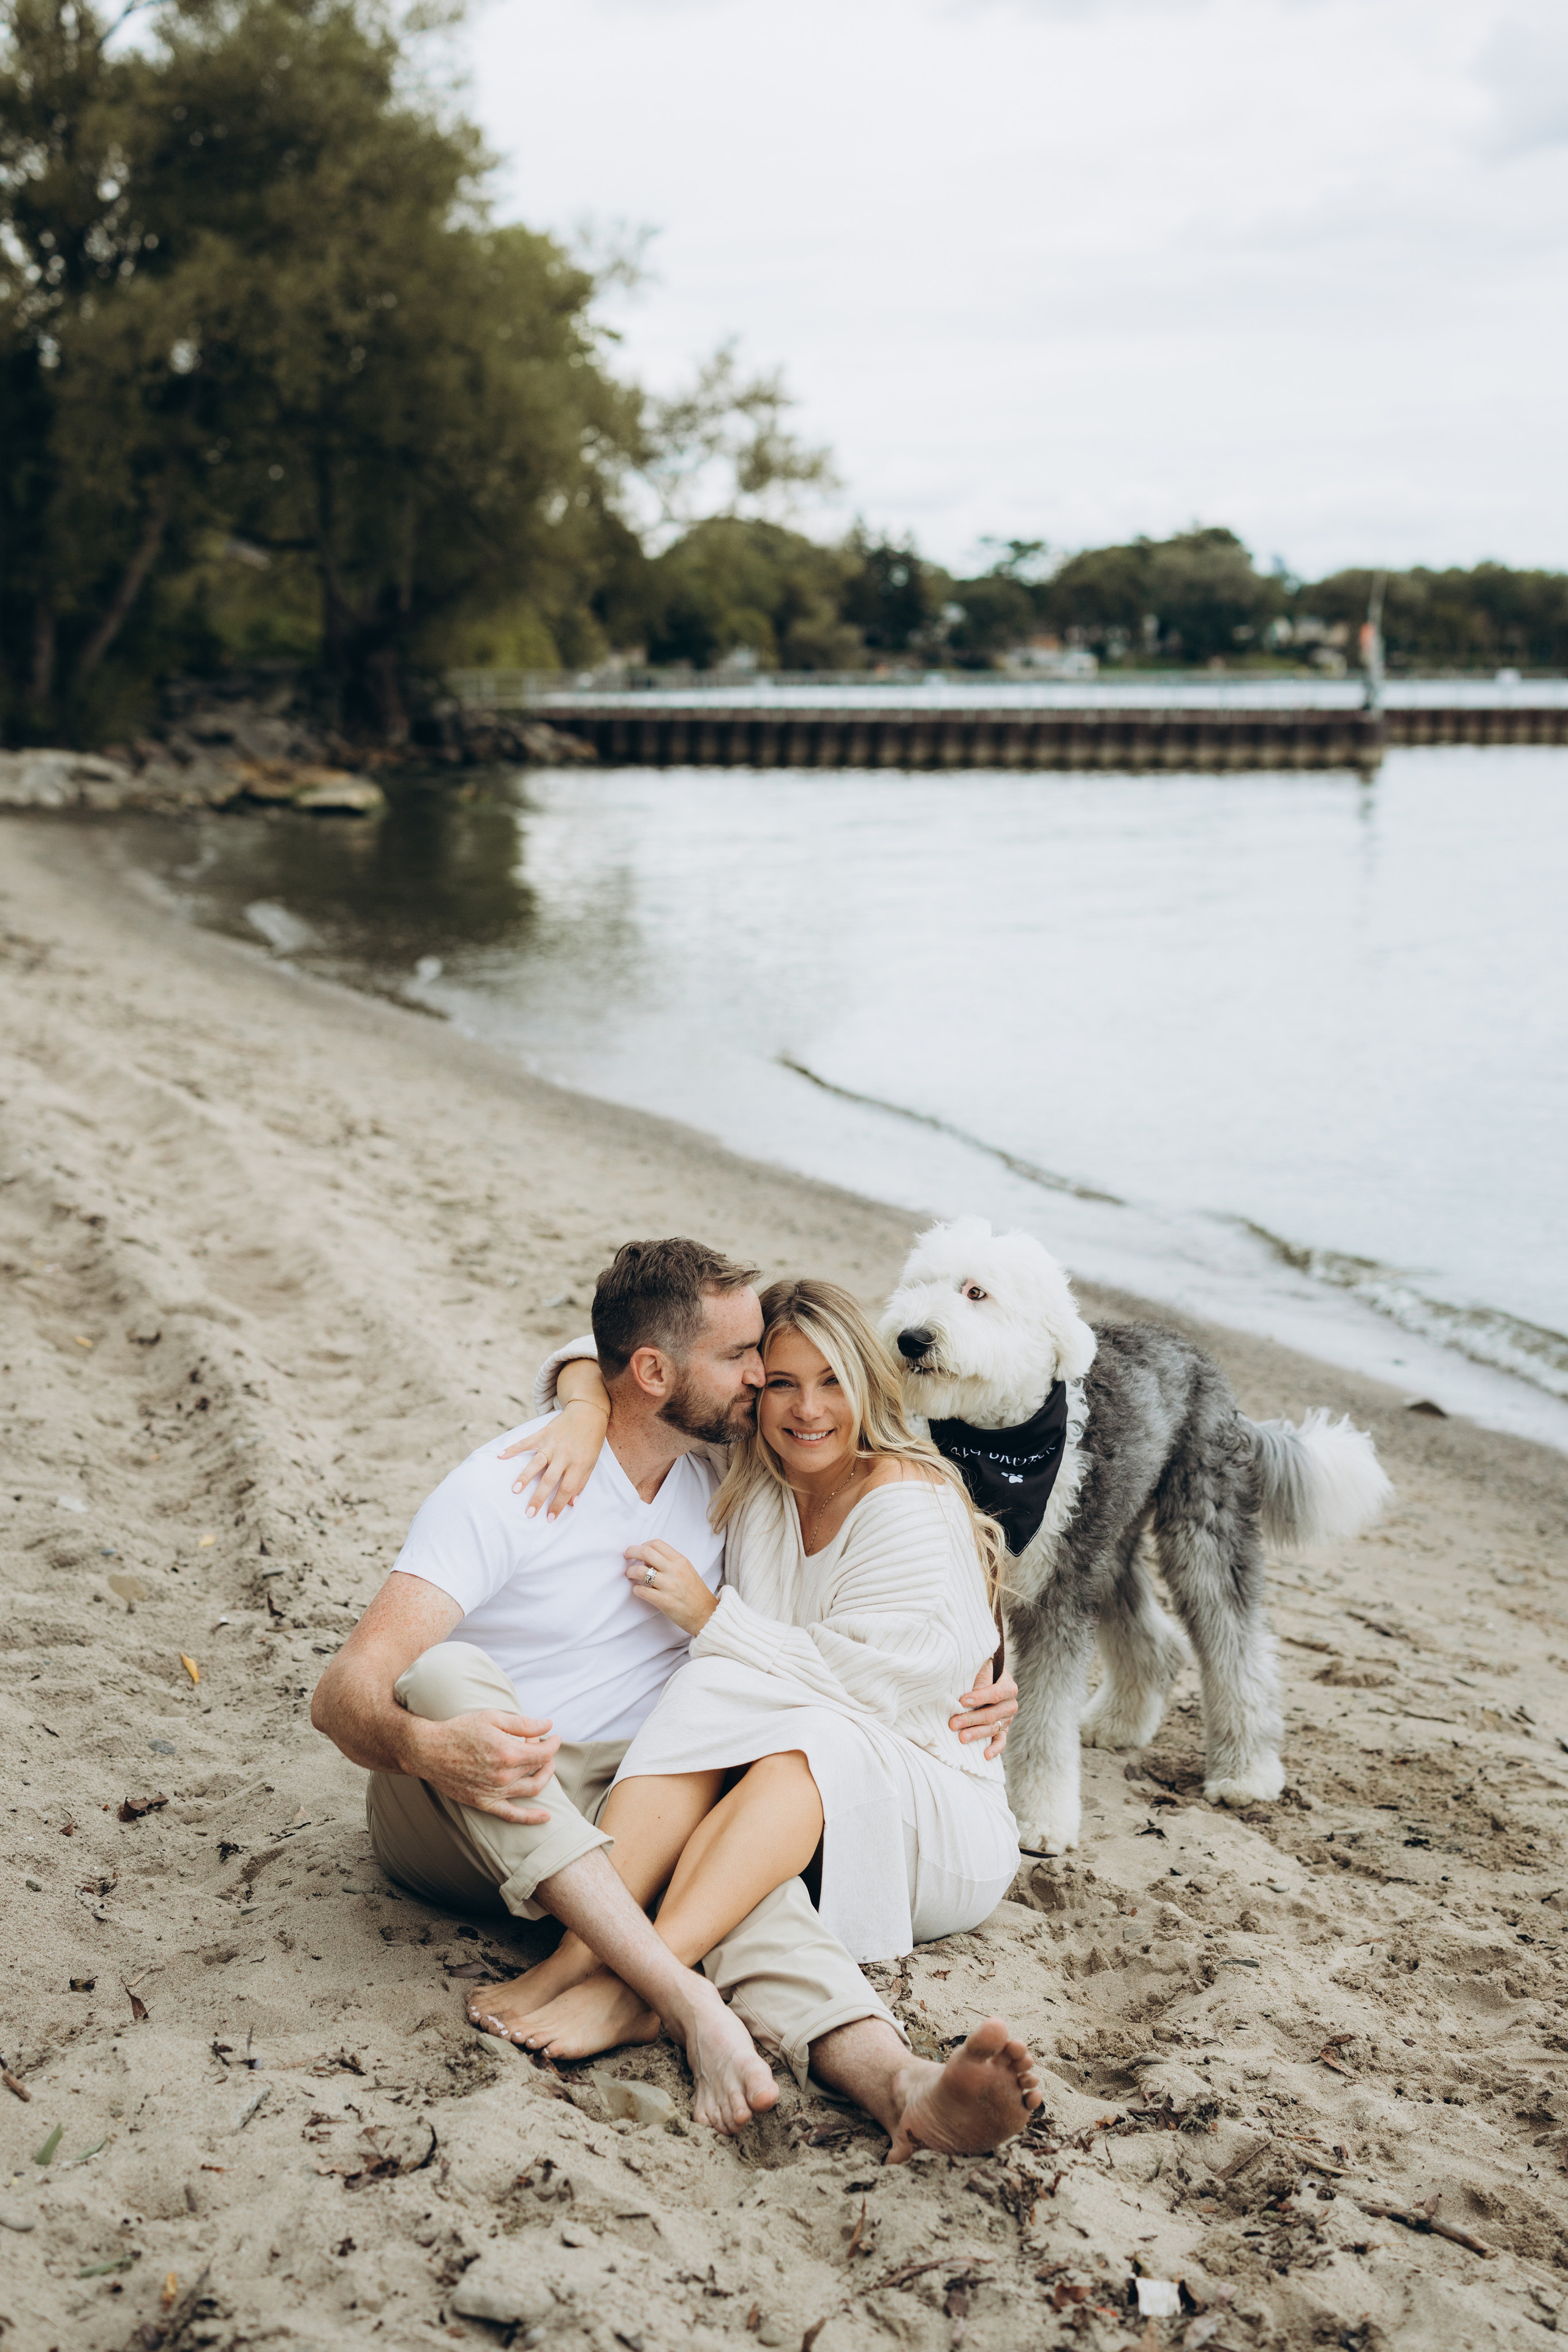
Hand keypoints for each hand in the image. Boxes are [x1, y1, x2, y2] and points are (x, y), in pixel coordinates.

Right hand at [406, 1707, 560, 1823]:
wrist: (428, 1751)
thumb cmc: (459, 1730)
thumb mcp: (492, 1718)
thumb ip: (523, 1723)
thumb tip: (549, 1725)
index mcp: (508, 1752)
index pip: (544, 1752)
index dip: (552, 1743)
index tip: (553, 1736)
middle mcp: (504, 1775)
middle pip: (538, 1768)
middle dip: (546, 1756)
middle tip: (543, 1747)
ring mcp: (495, 1792)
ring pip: (532, 1790)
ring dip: (544, 1778)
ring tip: (545, 1767)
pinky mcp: (484, 1803)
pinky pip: (512, 1815)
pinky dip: (531, 1818)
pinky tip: (546, 1817)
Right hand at [499, 1399, 608, 1518]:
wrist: (587, 1412)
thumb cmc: (591, 1441)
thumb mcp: (591, 1462)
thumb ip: (581, 1482)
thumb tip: (571, 1503)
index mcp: (578, 1463)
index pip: (567, 1488)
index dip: (558, 1505)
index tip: (549, 1518)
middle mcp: (564, 1455)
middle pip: (549, 1479)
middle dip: (539, 1498)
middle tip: (529, 1513)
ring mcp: (552, 1443)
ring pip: (536, 1462)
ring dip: (525, 1476)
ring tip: (515, 1490)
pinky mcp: (543, 1433)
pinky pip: (526, 1442)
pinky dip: (512, 1448)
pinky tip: (500, 1456)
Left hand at [624, 1541, 718, 1638]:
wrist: (707, 1614)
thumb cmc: (696, 1593)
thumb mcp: (687, 1571)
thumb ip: (671, 1563)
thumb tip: (649, 1558)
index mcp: (681, 1561)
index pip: (657, 1544)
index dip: (643, 1544)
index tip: (639, 1550)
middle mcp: (675, 1570)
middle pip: (646, 1552)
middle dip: (631, 1552)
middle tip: (626, 1556)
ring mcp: (669, 1586)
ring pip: (640, 1571)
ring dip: (630, 1571)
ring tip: (629, 1574)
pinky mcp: (664, 1601)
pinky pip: (642, 1591)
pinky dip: (635, 1589)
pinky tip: (637, 1590)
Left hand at [950, 1662, 1017, 1759]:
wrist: (991, 1676)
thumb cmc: (984, 1670)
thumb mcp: (984, 1667)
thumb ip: (981, 1678)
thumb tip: (971, 1697)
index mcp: (1009, 1687)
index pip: (995, 1694)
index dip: (979, 1698)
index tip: (962, 1701)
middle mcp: (1010, 1705)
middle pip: (991, 1714)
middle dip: (971, 1719)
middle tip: (953, 1723)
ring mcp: (1007, 1719)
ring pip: (993, 1728)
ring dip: (976, 1734)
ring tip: (961, 1738)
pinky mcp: (1002, 1729)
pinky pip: (1001, 1741)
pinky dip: (995, 1749)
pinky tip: (986, 1755)